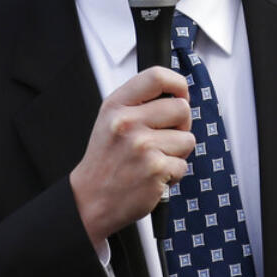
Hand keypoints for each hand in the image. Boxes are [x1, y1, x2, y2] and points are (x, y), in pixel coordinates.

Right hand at [71, 67, 195, 249]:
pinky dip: (173, 174)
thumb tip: (179, 95)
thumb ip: (138, 103)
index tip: (181, 95)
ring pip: (187, 139)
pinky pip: (183, 165)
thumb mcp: (111, 120)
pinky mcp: (156, 169)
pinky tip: (153, 177)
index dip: (178, 84)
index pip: (156, 76)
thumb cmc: (106, 160)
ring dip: (177, 153)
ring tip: (153, 161)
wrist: (90, 200)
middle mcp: (128, 122)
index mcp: (116, 105)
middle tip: (165, 138)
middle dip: (181, 125)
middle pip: (182, 108)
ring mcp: (142, 146)